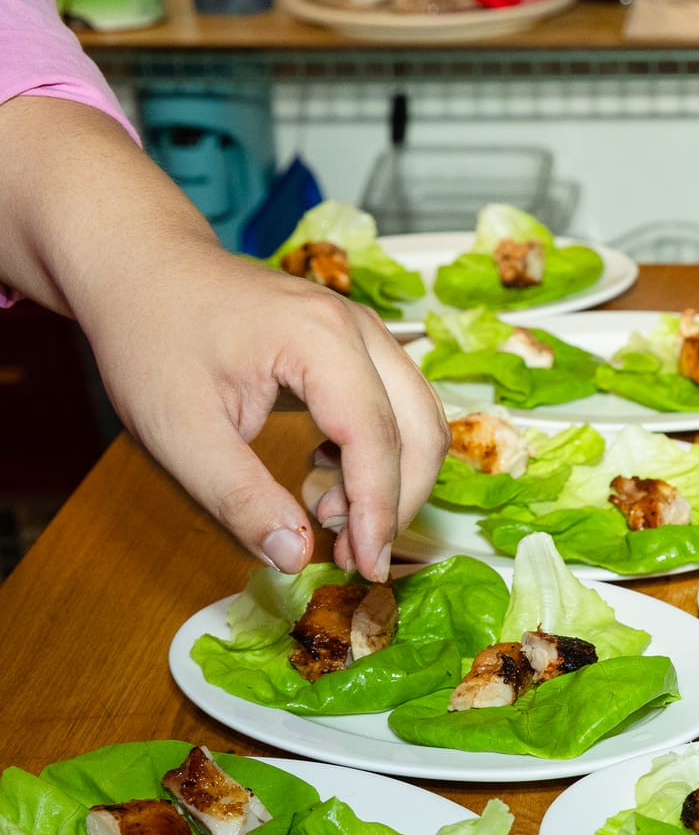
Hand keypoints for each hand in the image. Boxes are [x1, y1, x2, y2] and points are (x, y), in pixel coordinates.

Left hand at [79, 245, 444, 578]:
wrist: (140, 265)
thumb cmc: (150, 336)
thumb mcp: (178, 431)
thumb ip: (239, 498)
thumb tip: (297, 557)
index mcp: (319, 339)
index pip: (375, 439)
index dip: (378, 512)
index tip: (366, 569)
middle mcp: (359, 329)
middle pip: (420, 431)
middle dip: (396, 503)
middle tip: (353, 556)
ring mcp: (366, 331)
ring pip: (422, 419)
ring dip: (396, 480)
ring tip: (333, 517)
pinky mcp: (359, 343)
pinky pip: (402, 405)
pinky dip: (385, 453)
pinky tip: (331, 474)